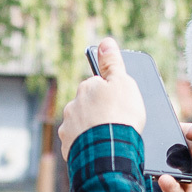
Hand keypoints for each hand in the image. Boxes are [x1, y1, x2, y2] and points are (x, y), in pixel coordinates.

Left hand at [57, 38, 145, 158]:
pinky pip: (78, 144)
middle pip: (87, 106)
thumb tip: (106, 42)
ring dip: (91, 130)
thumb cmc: (120, 115)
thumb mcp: (123, 82)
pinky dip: (87, 146)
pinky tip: (99, 148)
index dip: (110, 95)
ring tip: (107, 138)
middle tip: (115, 123)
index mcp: (86, 88)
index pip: (96, 86)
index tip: (119, 104)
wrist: (110, 150)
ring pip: (81, 125)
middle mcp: (73, 106)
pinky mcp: (68, 147)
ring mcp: (68, 127)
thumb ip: (113, 63)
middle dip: (97, 113)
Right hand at [155, 109, 191, 191]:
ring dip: (158, 167)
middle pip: (166, 151)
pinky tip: (166, 179)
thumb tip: (188, 133)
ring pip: (165, 172)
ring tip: (158, 162)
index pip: (175, 131)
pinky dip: (167, 187)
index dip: (166, 128)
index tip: (160, 125)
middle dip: (158, 148)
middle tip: (155, 145)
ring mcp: (190, 178)